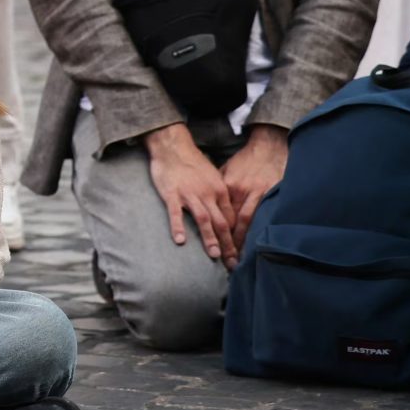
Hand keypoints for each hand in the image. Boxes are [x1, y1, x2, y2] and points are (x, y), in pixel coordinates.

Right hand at [144, 123, 239, 265]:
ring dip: (209, 239)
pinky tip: (180, 241)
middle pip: (221, 223)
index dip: (235, 237)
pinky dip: (178, 227)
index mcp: (220, 190)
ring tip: (214, 256)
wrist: (173, 146)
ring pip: (203, 220)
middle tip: (232, 263)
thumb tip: (226, 215)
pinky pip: (176, 213)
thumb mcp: (212, 177)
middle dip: (228, 245)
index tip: (237, 252)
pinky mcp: (172, 193)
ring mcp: (189, 194)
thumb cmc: (192, 162)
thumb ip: (219, 195)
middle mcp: (207, 193)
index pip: (231, 218)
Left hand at [218, 124, 289, 248]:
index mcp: (229, 186)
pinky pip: (265, 215)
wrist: (268, 146)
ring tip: (240, 258)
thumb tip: (208, 204)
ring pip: (247, 221)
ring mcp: (258, 193)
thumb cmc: (246, 160)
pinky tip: (260, 244)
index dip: (216, 232)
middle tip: (227, 262)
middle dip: (229, 242)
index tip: (213, 247)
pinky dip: (260, 229)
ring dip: (244, 241)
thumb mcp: (227, 171)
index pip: (220, 213)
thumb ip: (220, 188)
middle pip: (232, 221)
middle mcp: (242, 191)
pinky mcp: (272, 193)